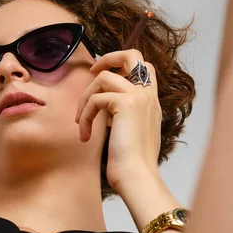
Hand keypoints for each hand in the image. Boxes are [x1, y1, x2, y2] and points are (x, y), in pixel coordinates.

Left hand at [75, 48, 162, 190]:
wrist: (138, 177)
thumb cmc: (131, 164)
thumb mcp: (129, 133)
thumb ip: (122, 116)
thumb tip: (104, 108)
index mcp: (151, 102)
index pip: (143, 68)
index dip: (121, 64)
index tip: (101, 77)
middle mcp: (148, 95)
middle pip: (133, 55)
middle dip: (108, 58)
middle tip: (91, 72)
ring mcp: (139, 97)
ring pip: (105, 77)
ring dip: (86, 97)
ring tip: (81, 121)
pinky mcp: (126, 103)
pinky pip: (96, 99)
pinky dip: (85, 116)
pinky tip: (85, 134)